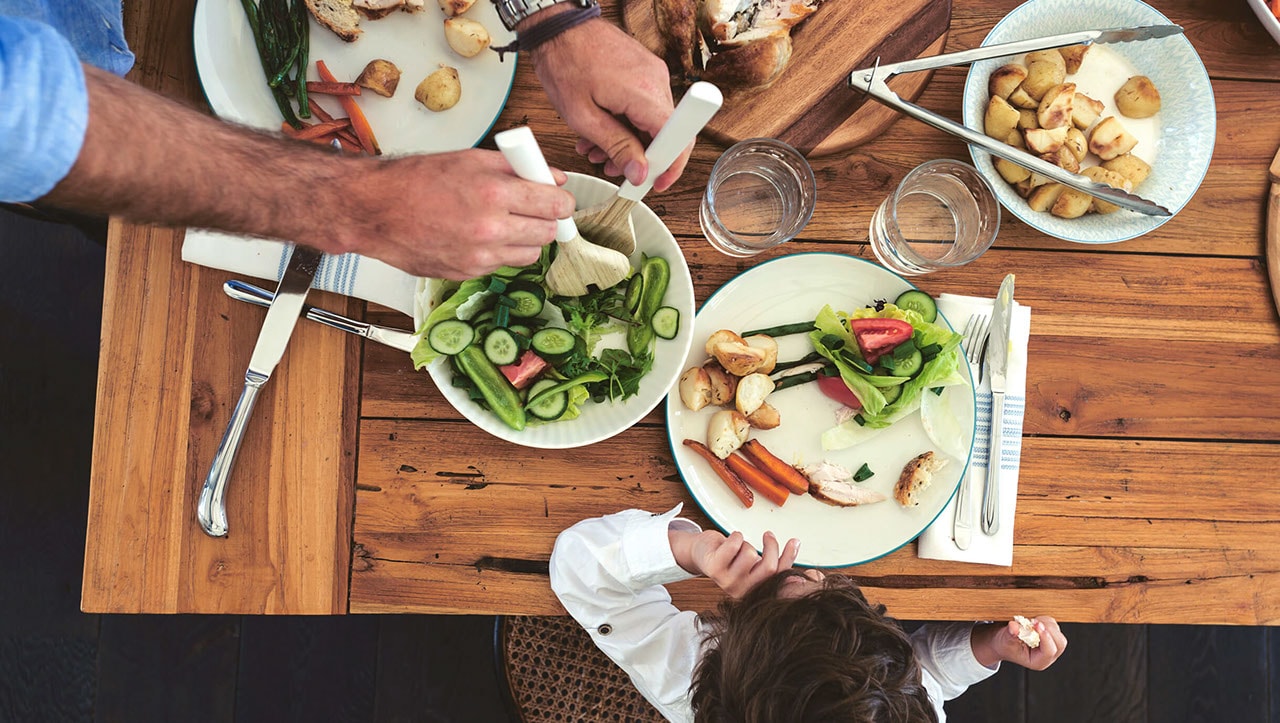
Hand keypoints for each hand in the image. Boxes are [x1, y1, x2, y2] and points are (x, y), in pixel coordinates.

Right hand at [335, 148, 574, 278]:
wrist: (374, 210)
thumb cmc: (415, 180)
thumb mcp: (470, 159)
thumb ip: (517, 167)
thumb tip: (553, 178)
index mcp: (494, 193)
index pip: (555, 204)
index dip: (562, 201)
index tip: (559, 199)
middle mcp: (490, 229)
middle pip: (549, 233)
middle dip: (547, 220)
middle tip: (534, 209)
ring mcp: (479, 256)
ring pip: (530, 254)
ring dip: (526, 239)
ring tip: (505, 222)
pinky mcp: (466, 274)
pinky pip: (501, 264)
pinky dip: (499, 251)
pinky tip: (479, 235)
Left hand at [529, 17, 687, 191]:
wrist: (558, 27)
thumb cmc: (564, 62)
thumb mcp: (583, 116)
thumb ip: (616, 146)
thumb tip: (639, 172)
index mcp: (644, 93)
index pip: (678, 139)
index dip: (671, 166)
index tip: (658, 182)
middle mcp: (655, 80)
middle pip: (665, 133)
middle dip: (641, 156)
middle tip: (614, 168)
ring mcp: (651, 72)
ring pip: (652, 121)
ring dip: (629, 140)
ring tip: (597, 149)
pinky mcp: (644, 70)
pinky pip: (644, 105)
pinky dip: (627, 122)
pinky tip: (602, 129)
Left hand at [669, 528, 799, 598]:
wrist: (702, 554)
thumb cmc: (730, 557)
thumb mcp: (754, 563)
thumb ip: (773, 561)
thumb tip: (797, 545)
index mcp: (754, 592)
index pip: (779, 575)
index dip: (789, 557)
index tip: (794, 541)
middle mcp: (742, 592)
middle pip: (769, 567)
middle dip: (771, 546)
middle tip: (768, 535)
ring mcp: (727, 582)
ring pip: (751, 553)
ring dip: (746, 544)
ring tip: (737, 548)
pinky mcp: (715, 568)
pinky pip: (735, 545)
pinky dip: (735, 536)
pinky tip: (729, 542)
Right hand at [972, 616, 1067, 670]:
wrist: (1003, 642)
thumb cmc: (1005, 646)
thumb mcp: (1005, 641)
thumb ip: (1011, 634)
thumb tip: (1014, 627)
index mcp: (1039, 661)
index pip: (1049, 651)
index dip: (1045, 637)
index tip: (1036, 625)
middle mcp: (1048, 655)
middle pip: (1059, 642)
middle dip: (1048, 629)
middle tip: (1033, 622)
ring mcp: (1051, 644)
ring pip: (1057, 632)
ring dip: (1045, 623)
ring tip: (1029, 622)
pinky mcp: (1050, 634)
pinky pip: (1053, 625)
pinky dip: (1044, 620)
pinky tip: (1032, 622)